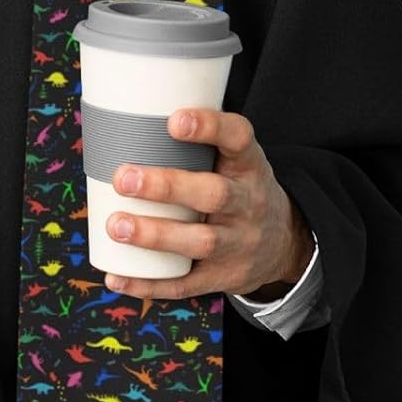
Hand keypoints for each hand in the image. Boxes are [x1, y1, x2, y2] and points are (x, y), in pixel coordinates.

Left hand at [100, 108, 314, 301]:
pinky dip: (148, 284)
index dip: (209, 128)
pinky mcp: (224, 277)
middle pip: (213, 194)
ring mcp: (238, 243)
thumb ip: (196, 141)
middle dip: (166, 187)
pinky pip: (186, 284)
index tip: (173, 121)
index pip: (238, 139)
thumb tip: (122, 116)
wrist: (284, 243)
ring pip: (199, 242)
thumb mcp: (234, 158)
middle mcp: (248, 203)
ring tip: (116, 225)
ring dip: (155, 235)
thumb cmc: (238, 186)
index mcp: (249, 166)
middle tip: (123, 179)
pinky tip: (116, 277)